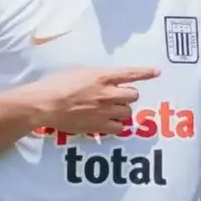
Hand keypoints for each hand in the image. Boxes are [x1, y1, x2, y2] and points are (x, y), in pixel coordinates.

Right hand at [27, 67, 158, 134]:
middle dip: (128, 96)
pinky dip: (115, 125)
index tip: (156, 72)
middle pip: (133, 95)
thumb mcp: (78, 72)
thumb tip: (106, 79)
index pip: (130, 73)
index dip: (145, 73)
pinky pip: (118, 128)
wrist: (43, 104)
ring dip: (121, 110)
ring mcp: (104, 111)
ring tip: (109, 110)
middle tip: (117, 97)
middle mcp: (107, 93)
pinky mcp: (98, 126)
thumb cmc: (55, 84)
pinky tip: (107, 122)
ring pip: (127, 112)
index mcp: (102, 76)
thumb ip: (96, 75)